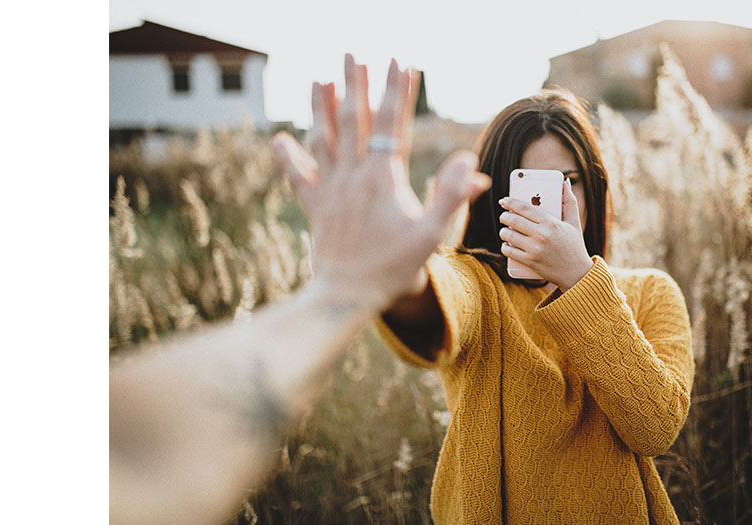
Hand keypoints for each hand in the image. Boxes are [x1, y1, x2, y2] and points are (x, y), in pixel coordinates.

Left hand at [273, 54, 490, 308]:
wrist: (347, 297)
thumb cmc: (394, 269)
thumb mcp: (432, 235)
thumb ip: (452, 196)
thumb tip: (471, 162)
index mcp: (383, 179)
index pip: (392, 124)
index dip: (397, 91)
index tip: (400, 61)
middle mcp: (353, 177)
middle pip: (353, 120)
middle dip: (355, 84)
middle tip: (354, 54)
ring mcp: (330, 190)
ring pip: (322, 139)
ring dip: (321, 107)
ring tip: (321, 79)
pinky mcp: (315, 208)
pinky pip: (298, 177)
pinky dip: (288, 157)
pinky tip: (280, 139)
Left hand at [498, 179, 592, 290]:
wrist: (577, 274)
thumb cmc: (575, 246)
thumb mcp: (574, 222)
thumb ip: (569, 201)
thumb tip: (565, 182)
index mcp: (551, 223)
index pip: (525, 208)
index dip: (511, 202)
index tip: (504, 201)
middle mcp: (542, 235)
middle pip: (513, 220)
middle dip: (505, 216)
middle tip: (504, 216)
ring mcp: (535, 249)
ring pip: (508, 235)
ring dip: (503, 231)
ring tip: (506, 230)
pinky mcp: (530, 262)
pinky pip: (508, 251)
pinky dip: (505, 246)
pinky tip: (507, 244)